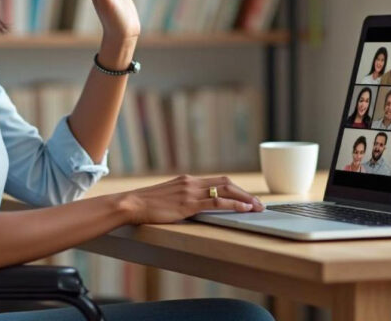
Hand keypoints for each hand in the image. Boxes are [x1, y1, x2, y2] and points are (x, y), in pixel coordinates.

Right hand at [118, 175, 263, 225]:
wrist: (132, 204)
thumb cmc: (146, 204)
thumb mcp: (168, 196)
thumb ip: (181, 197)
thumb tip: (192, 204)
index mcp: (187, 180)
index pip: (218, 181)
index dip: (236, 189)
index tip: (247, 197)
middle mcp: (191, 182)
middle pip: (226, 183)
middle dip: (245, 193)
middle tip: (259, 203)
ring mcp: (190, 192)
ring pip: (225, 190)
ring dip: (244, 199)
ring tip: (257, 207)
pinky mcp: (188, 204)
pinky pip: (216, 202)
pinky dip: (232, 204)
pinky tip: (243, 209)